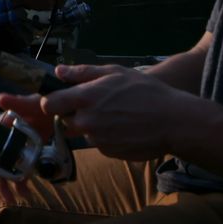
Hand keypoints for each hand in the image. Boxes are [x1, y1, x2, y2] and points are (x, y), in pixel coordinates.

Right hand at [0, 107, 36, 203]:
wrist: (65, 113)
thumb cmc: (45, 105)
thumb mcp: (34, 103)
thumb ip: (18, 102)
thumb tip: (0, 98)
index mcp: (0, 126)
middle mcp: (4, 140)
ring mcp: (15, 150)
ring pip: (4, 170)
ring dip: (4, 186)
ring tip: (10, 200)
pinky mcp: (27, 158)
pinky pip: (20, 173)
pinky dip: (21, 183)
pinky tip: (25, 193)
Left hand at [43, 64, 196, 160]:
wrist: (173, 121)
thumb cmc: (146, 91)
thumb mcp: (115, 72)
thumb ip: (83, 72)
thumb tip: (59, 71)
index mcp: (85, 98)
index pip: (49, 104)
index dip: (52, 102)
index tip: (59, 100)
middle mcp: (86, 121)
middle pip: (66, 119)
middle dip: (77, 113)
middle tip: (101, 104)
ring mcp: (96, 139)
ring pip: (85, 131)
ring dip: (94, 125)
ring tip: (118, 115)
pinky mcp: (107, 152)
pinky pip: (99, 143)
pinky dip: (107, 137)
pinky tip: (125, 127)